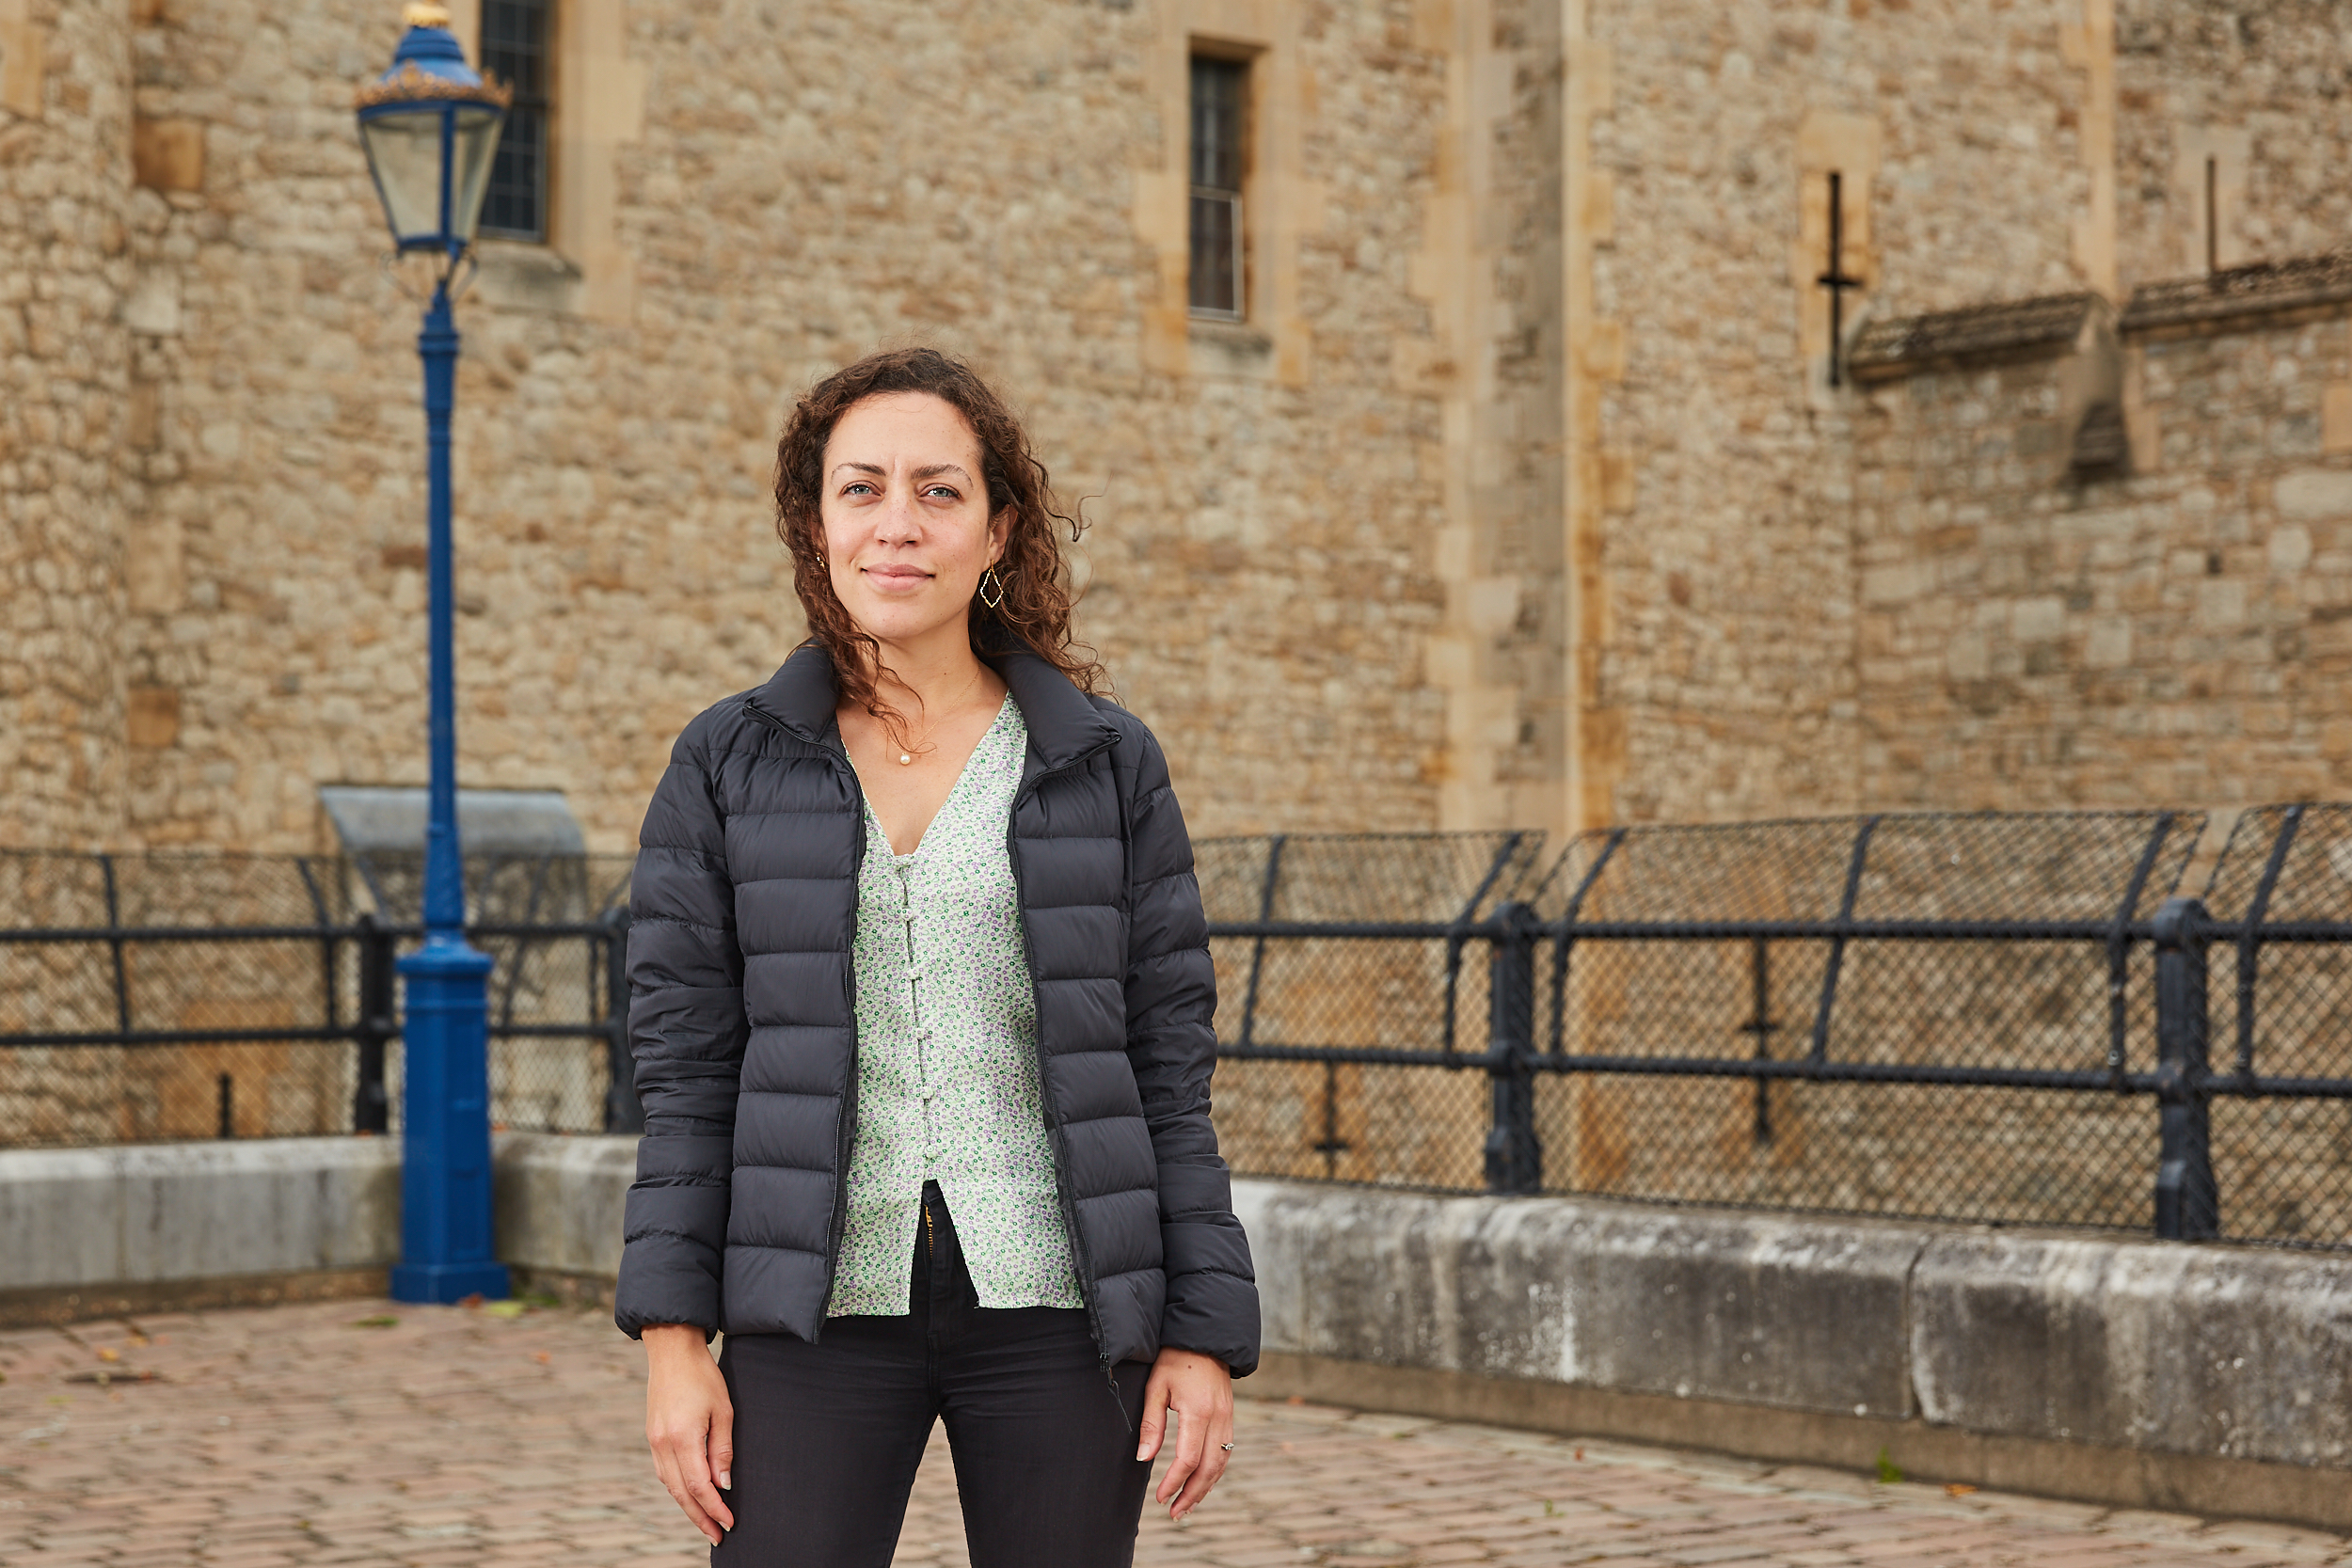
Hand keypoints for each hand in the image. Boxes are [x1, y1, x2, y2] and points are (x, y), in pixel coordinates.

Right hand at [643, 1325, 734, 1544]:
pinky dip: (677, 1489)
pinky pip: (664, 1472)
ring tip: (706, 1522)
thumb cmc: (703, 1376)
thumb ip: (722, 1449)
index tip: (730, 1523)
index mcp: (682, 1438)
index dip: (715, 1508)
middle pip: (681, 1493)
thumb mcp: (723, 1410)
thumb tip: (724, 1484)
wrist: (672, 1352)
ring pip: (670, 1486)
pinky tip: (690, 1496)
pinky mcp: (652, 1437)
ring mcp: (654, 1441)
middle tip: (718, 1536)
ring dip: (688, 1507)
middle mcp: (663, 1444)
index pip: (699, 1486)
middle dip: (700, 1517)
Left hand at [1135, 1346, 1233, 1520]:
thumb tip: (1144, 1459)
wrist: (1204, 1338)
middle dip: (1191, 1495)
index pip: (1188, 1459)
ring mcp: (1228, 1419)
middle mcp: (1219, 1419)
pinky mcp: (1230, 1418)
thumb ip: (1151, 1424)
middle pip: (1209, 1469)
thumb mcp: (1156, 1387)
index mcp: (1198, 1411)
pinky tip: (1201, 1484)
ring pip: (1220, 1465)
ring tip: (1185, 1506)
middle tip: (1173, 1513)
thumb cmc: (1175, 1359)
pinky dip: (1214, 1473)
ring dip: (1204, 1489)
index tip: (1159, 1497)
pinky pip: (1225, 1453)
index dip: (1173, 1482)